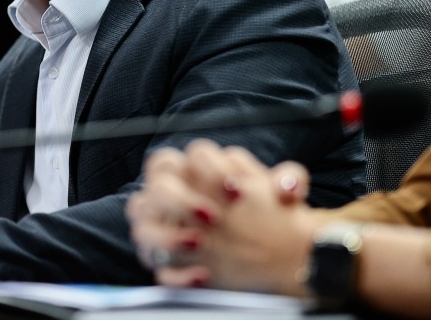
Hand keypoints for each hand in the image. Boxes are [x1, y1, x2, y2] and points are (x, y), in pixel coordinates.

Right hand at [126, 138, 319, 294]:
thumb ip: (289, 180)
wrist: (267, 253)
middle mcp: (172, 193)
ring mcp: (162, 224)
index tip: (236, 189)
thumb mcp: (280, 193)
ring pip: (140, 219)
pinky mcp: (164, 259)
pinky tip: (203, 276)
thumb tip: (286, 187)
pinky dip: (177, 274)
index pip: (190, 154)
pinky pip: (157, 266)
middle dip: (180, 199)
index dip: (209, 167)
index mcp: (198, 170)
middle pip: (157, 182)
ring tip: (199, 244)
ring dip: (165, 233)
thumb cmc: (262, 212)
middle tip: (212, 217)